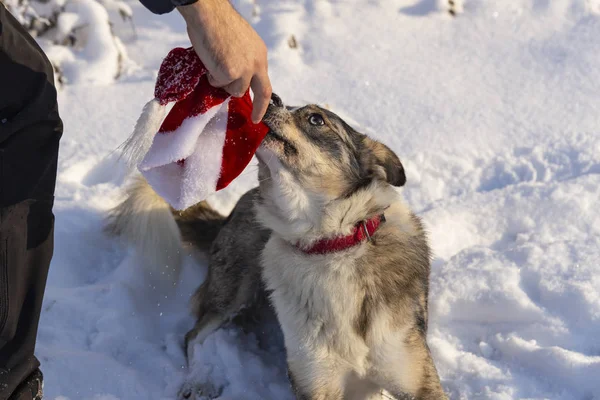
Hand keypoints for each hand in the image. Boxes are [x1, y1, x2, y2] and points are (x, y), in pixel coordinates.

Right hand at [178, 0, 271, 123]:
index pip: (266, 82)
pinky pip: (218, 83)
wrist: (209, 14)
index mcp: (260, 55)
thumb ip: (242, 62)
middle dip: (259, 108)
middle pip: (261, 92)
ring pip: (234, 90)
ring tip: (215, 64)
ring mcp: (244, 69)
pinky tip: (209, 60)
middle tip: (254, 118)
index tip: (260, 114)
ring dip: (223, 82)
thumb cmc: (218, 25)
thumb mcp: (240, 45)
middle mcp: (257, 63)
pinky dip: (211, 76)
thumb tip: (234, 79)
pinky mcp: (230, 73)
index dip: (263, 100)